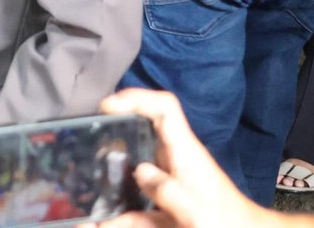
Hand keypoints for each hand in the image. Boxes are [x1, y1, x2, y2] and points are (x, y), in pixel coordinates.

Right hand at [91, 89, 278, 227]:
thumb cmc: (231, 226)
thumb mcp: (200, 215)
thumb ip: (169, 192)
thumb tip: (139, 170)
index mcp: (186, 154)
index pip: (164, 108)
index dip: (136, 98)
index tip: (107, 107)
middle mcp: (174, 163)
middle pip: (140, 135)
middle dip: (112, 137)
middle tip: (84, 144)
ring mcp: (170, 185)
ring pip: (133, 172)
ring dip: (109, 183)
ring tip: (83, 193)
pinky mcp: (166, 208)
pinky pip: (135, 207)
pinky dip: (118, 217)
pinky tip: (101, 225)